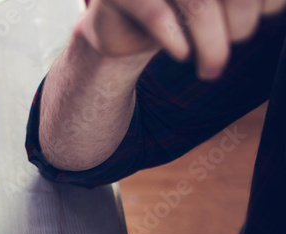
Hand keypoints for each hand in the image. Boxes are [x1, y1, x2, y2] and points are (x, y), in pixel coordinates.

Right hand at [81, 0, 281, 78]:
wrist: (120, 30)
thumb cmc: (178, 14)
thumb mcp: (219, 5)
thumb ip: (245, 3)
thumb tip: (270, 8)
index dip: (266, 2)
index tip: (264, 15)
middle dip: (242, 23)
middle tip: (236, 45)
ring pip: (197, 3)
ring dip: (212, 44)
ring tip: (212, 69)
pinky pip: (156, 17)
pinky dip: (175, 40)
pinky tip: (182, 55)